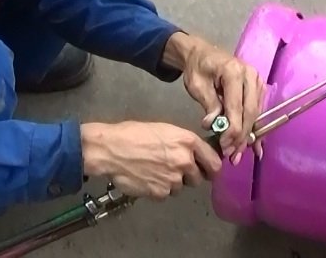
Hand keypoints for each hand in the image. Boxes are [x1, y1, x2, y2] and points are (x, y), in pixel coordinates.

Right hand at [80, 121, 223, 200]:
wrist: (111, 150)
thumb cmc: (134, 134)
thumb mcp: (165, 130)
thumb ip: (184, 144)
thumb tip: (196, 155)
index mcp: (188, 142)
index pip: (214, 163)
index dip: (212, 168)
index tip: (209, 170)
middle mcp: (185, 162)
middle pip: (199, 178)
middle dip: (189, 175)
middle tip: (173, 168)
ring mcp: (173, 180)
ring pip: (181, 187)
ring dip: (172, 182)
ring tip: (155, 170)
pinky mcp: (160, 193)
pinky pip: (165, 194)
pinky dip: (158, 189)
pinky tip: (147, 178)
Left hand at [165, 33, 265, 162]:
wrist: (202, 54)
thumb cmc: (198, 68)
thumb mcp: (196, 85)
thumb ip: (208, 104)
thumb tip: (213, 125)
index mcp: (234, 72)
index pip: (237, 106)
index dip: (233, 129)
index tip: (225, 146)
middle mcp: (251, 76)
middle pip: (250, 112)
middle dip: (241, 136)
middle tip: (232, 155)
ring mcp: (258, 81)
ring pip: (256, 114)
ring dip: (248, 136)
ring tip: (237, 155)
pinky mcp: (259, 89)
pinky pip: (258, 112)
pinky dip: (253, 129)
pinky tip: (255, 147)